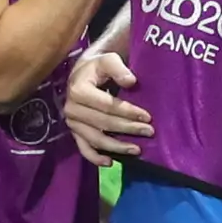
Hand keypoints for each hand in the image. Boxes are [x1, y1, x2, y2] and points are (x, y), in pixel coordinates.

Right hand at [64, 46, 151, 163]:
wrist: (82, 74)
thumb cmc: (98, 67)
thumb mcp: (107, 60)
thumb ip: (118, 68)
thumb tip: (131, 81)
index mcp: (78, 90)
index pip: (107, 105)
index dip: (128, 112)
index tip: (148, 117)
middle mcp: (71, 109)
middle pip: (104, 123)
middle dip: (128, 129)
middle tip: (149, 132)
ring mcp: (72, 123)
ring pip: (95, 139)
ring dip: (117, 147)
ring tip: (137, 150)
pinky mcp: (74, 132)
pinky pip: (83, 148)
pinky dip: (95, 158)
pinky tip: (110, 162)